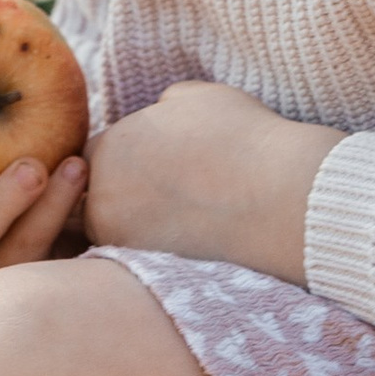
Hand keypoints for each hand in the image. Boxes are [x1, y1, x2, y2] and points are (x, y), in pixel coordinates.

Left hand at [83, 81, 342, 279]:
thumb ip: (159, 110)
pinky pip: (137, 264)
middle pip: (93, 201)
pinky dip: (155, 255)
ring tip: (180, 221)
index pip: (91, 158)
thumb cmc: (242, 139)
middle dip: (117, 198)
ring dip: (133, 230)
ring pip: (112, 237)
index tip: (149, 165)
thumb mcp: (193, 99)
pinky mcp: (151, 276)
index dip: (119, 159)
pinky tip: (191, 244)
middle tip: (161, 197)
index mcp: (107, 150)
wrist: (283, 198)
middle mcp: (103, 200)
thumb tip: (155, 118)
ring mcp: (124, 244)